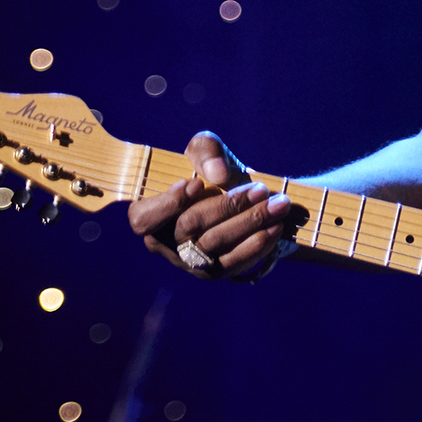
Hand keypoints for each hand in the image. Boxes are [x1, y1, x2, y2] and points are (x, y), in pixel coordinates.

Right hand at [126, 132, 291, 279]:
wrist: (241, 195)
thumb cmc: (212, 171)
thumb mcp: (206, 149)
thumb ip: (206, 151)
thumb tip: (217, 175)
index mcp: (151, 215)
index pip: (144, 220)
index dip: (167, 205)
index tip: (196, 183)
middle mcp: (166, 244)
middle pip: (191, 228)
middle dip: (228, 206)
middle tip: (261, 189)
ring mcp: (189, 262)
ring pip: (215, 246)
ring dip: (250, 224)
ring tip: (278, 205)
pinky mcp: (214, 272)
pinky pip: (233, 264)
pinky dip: (257, 245)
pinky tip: (275, 227)